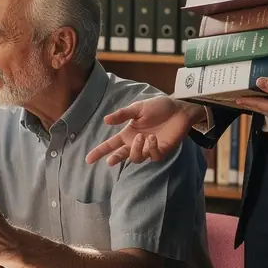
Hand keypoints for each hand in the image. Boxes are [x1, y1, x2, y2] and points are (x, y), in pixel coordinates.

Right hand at [85, 96, 203, 166]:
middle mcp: (136, 143)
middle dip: (115, 158)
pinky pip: (153, 156)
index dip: (100, 152)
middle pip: (121, 155)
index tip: (88, 159)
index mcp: (128, 133)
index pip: (111, 144)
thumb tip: (105, 120)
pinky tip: (153, 138)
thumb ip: (122, 115)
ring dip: (136, 149)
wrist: (178, 108)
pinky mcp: (161, 151)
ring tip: (142, 137)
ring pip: (136, 158)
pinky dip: (151, 148)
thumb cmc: (158, 107)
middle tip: (110, 160)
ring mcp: (149, 148)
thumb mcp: (138, 108)